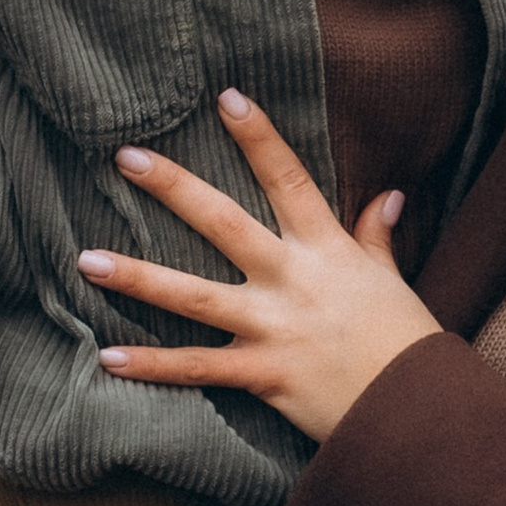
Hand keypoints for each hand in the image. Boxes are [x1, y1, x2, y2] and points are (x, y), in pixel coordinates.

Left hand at [78, 90, 440, 443]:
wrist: (420, 407)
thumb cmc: (408, 343)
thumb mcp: (394, 282)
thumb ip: (377, 239)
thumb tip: (388, 196)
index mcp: (326, 250)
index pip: (289, 180)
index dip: (258, 138)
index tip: (225, 98)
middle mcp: (293, 281)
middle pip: (223, 223)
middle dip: (174, 188)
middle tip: (126, 155)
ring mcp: (274, 328)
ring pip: (194, 296)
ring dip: (138, 276)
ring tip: (86, 259)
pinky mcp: (263, 374)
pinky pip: (198, 368)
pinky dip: (152, 366)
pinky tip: (107, 357)